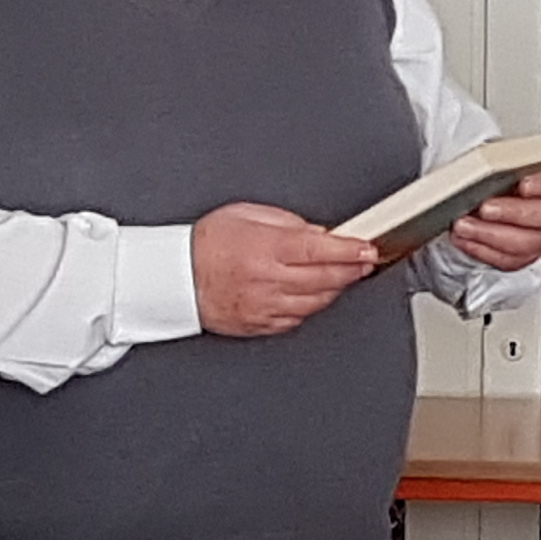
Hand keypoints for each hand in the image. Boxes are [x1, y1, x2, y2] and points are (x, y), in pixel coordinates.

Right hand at [192, 203, 378, 337]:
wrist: (174, 278)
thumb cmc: (204, 245)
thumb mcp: (246, 215)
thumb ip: (286, 222)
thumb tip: (317, 232)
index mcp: (266, 249)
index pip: (321, 249)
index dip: (350, 250)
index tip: (366, 248)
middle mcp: (268, 280)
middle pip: (326, 278)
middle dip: (352, 269)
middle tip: (365, 261)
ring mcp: (266, 306)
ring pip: (316, 302)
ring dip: (336, 288)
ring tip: (343, 275)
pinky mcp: (260, 324)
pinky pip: (298, 318)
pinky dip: (312, 306)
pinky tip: (315, 294)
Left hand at [444, 164, 540, 273]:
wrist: (486, 199)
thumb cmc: (496, 178)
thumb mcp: (498, 161)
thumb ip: (499, 162)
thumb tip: (484, 163)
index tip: (523, 184)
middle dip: (511, 213)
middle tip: (484, 208)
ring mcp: (539, 237)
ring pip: (525, 244)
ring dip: (490, 235)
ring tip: (465, 226)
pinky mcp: (521, 256)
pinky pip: (506, 259)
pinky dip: (482, 250)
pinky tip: (464, 239)